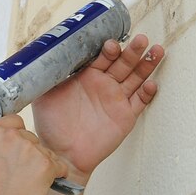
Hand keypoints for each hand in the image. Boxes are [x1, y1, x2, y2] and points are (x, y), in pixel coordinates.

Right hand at [0, 115, 67, 194]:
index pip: (13, 121)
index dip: (16, 134)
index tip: (14, 147)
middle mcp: (12, 137)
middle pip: (29, 137)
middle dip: (27, 151)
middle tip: (20, 170)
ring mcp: (30, 150)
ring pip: (44, 151)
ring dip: (40, 163)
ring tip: (31, 181)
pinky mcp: (45, 166)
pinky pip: (59, 166)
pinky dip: (56, 174)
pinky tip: (48, 182)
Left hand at [32, 34, 163, 182]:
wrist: (61, 154)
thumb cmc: (51, 126)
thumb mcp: (43, 96)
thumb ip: (46, 76)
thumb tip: (39, 56)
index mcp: (86, 76)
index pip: (102, 57)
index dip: (109, 50)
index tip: (111, 45)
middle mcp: (104, 85)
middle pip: (123, 63)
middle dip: (132, 51)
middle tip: (141, 39)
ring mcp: (116, 100)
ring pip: (136, 78)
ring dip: (146, 65)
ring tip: (156, 51)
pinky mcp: (125, 117)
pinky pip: (140, 102)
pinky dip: (147, 93)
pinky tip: (151, 84)